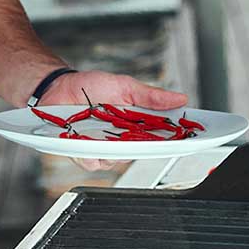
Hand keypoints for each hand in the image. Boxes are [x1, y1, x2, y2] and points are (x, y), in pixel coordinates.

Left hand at [41, 70, 188, 172]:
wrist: (58, 87)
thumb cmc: (90, 86)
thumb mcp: (124, 86)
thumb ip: (150, 96)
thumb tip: (180, 98)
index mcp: (135, 125)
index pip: (160, 137)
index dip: (176, 140)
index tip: (189, 138)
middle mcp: (121, 140)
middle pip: (140, 153)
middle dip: (145, 147)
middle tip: (145, 136)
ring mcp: (102, 148)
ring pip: (116, 161)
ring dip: (113, 149)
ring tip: (108, 134)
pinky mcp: (82, 153)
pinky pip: (91, 162)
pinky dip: (90, 153)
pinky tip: (87, 142)